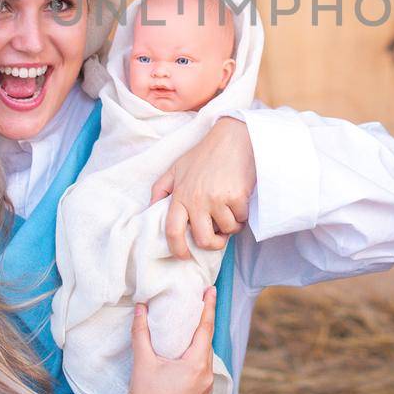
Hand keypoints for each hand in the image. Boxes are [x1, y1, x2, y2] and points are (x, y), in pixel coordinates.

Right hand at [118, 290, 216, 393]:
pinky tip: (190, 352)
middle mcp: (206, 377)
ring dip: (201, 341)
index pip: (205, 329)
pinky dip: (199, 357)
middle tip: (201, 303)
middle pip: (207, 342)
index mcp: (196, 365)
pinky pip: (204, 370)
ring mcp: (205, 389)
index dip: (208, 307)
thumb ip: (141, 331)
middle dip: (204, 322)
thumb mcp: (142, 361)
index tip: (212, 290)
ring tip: (194, 325)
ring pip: (206, 357)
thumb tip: (140, 307)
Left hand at [150, 117, 254, 259]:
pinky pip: (241, 219)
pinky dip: (243, 215)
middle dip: (213, 244)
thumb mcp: (177, 168)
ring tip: (231, 210)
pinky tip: (240, 200)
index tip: (184, 255)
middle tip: (218, 238)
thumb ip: (161, 188)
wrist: (232, 138)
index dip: (177, 249)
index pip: (172, 230)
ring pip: (227, 230)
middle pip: (203, 239)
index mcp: (180, 195)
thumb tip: (151, 209)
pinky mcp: (236, 197)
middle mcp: (196, 200)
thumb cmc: (204, 154)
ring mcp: (217, 199)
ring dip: (231, 225)